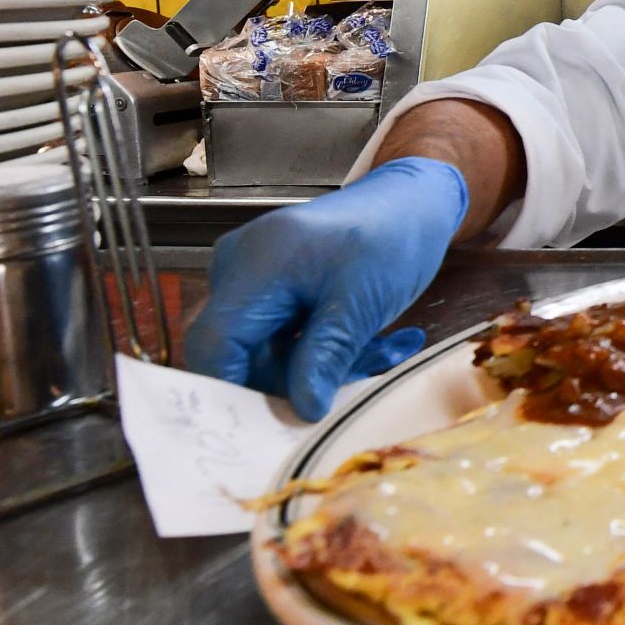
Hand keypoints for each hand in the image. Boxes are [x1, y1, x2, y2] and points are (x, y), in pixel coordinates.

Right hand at [181, 157, 468, 418]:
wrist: (412, 202)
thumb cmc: (390, 237)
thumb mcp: (361, 303)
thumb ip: (325, 357)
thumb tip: (303, 411)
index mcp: (251, 268)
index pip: (213, 345)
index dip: (235, 391)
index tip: (278, 423)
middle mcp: (240, 273)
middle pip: (242, 356)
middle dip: (301, 377)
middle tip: (363, 372)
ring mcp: (254, 282)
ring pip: (272, 354)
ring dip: (328, 365)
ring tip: (385, 349)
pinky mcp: (274, 292)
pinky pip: (288, 340)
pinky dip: (329, 349)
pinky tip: (379, 342)